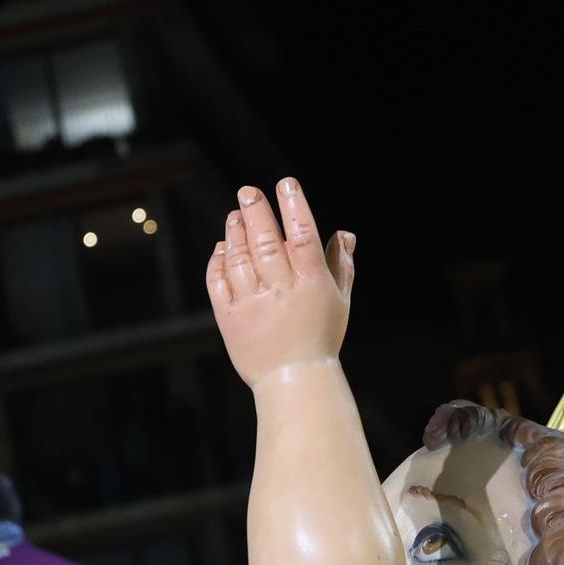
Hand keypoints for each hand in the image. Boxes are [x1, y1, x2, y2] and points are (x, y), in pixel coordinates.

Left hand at [204, 179, 356, 388]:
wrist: (293, 380)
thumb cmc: (320, 337)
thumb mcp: (340, 301)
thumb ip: (340, 264)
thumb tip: (344, 233)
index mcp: (311, 283)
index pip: (304, 236)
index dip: (294, 206)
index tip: (286, 184)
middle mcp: (281, 290)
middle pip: (267, 242)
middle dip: (256, 212)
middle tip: (248, 191)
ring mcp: (253, 303)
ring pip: (240, 258)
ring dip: (236, 232)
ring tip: (236, 214)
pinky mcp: (230, 317)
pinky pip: (219, 281)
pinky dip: (219, 261)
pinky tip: (223, 247)